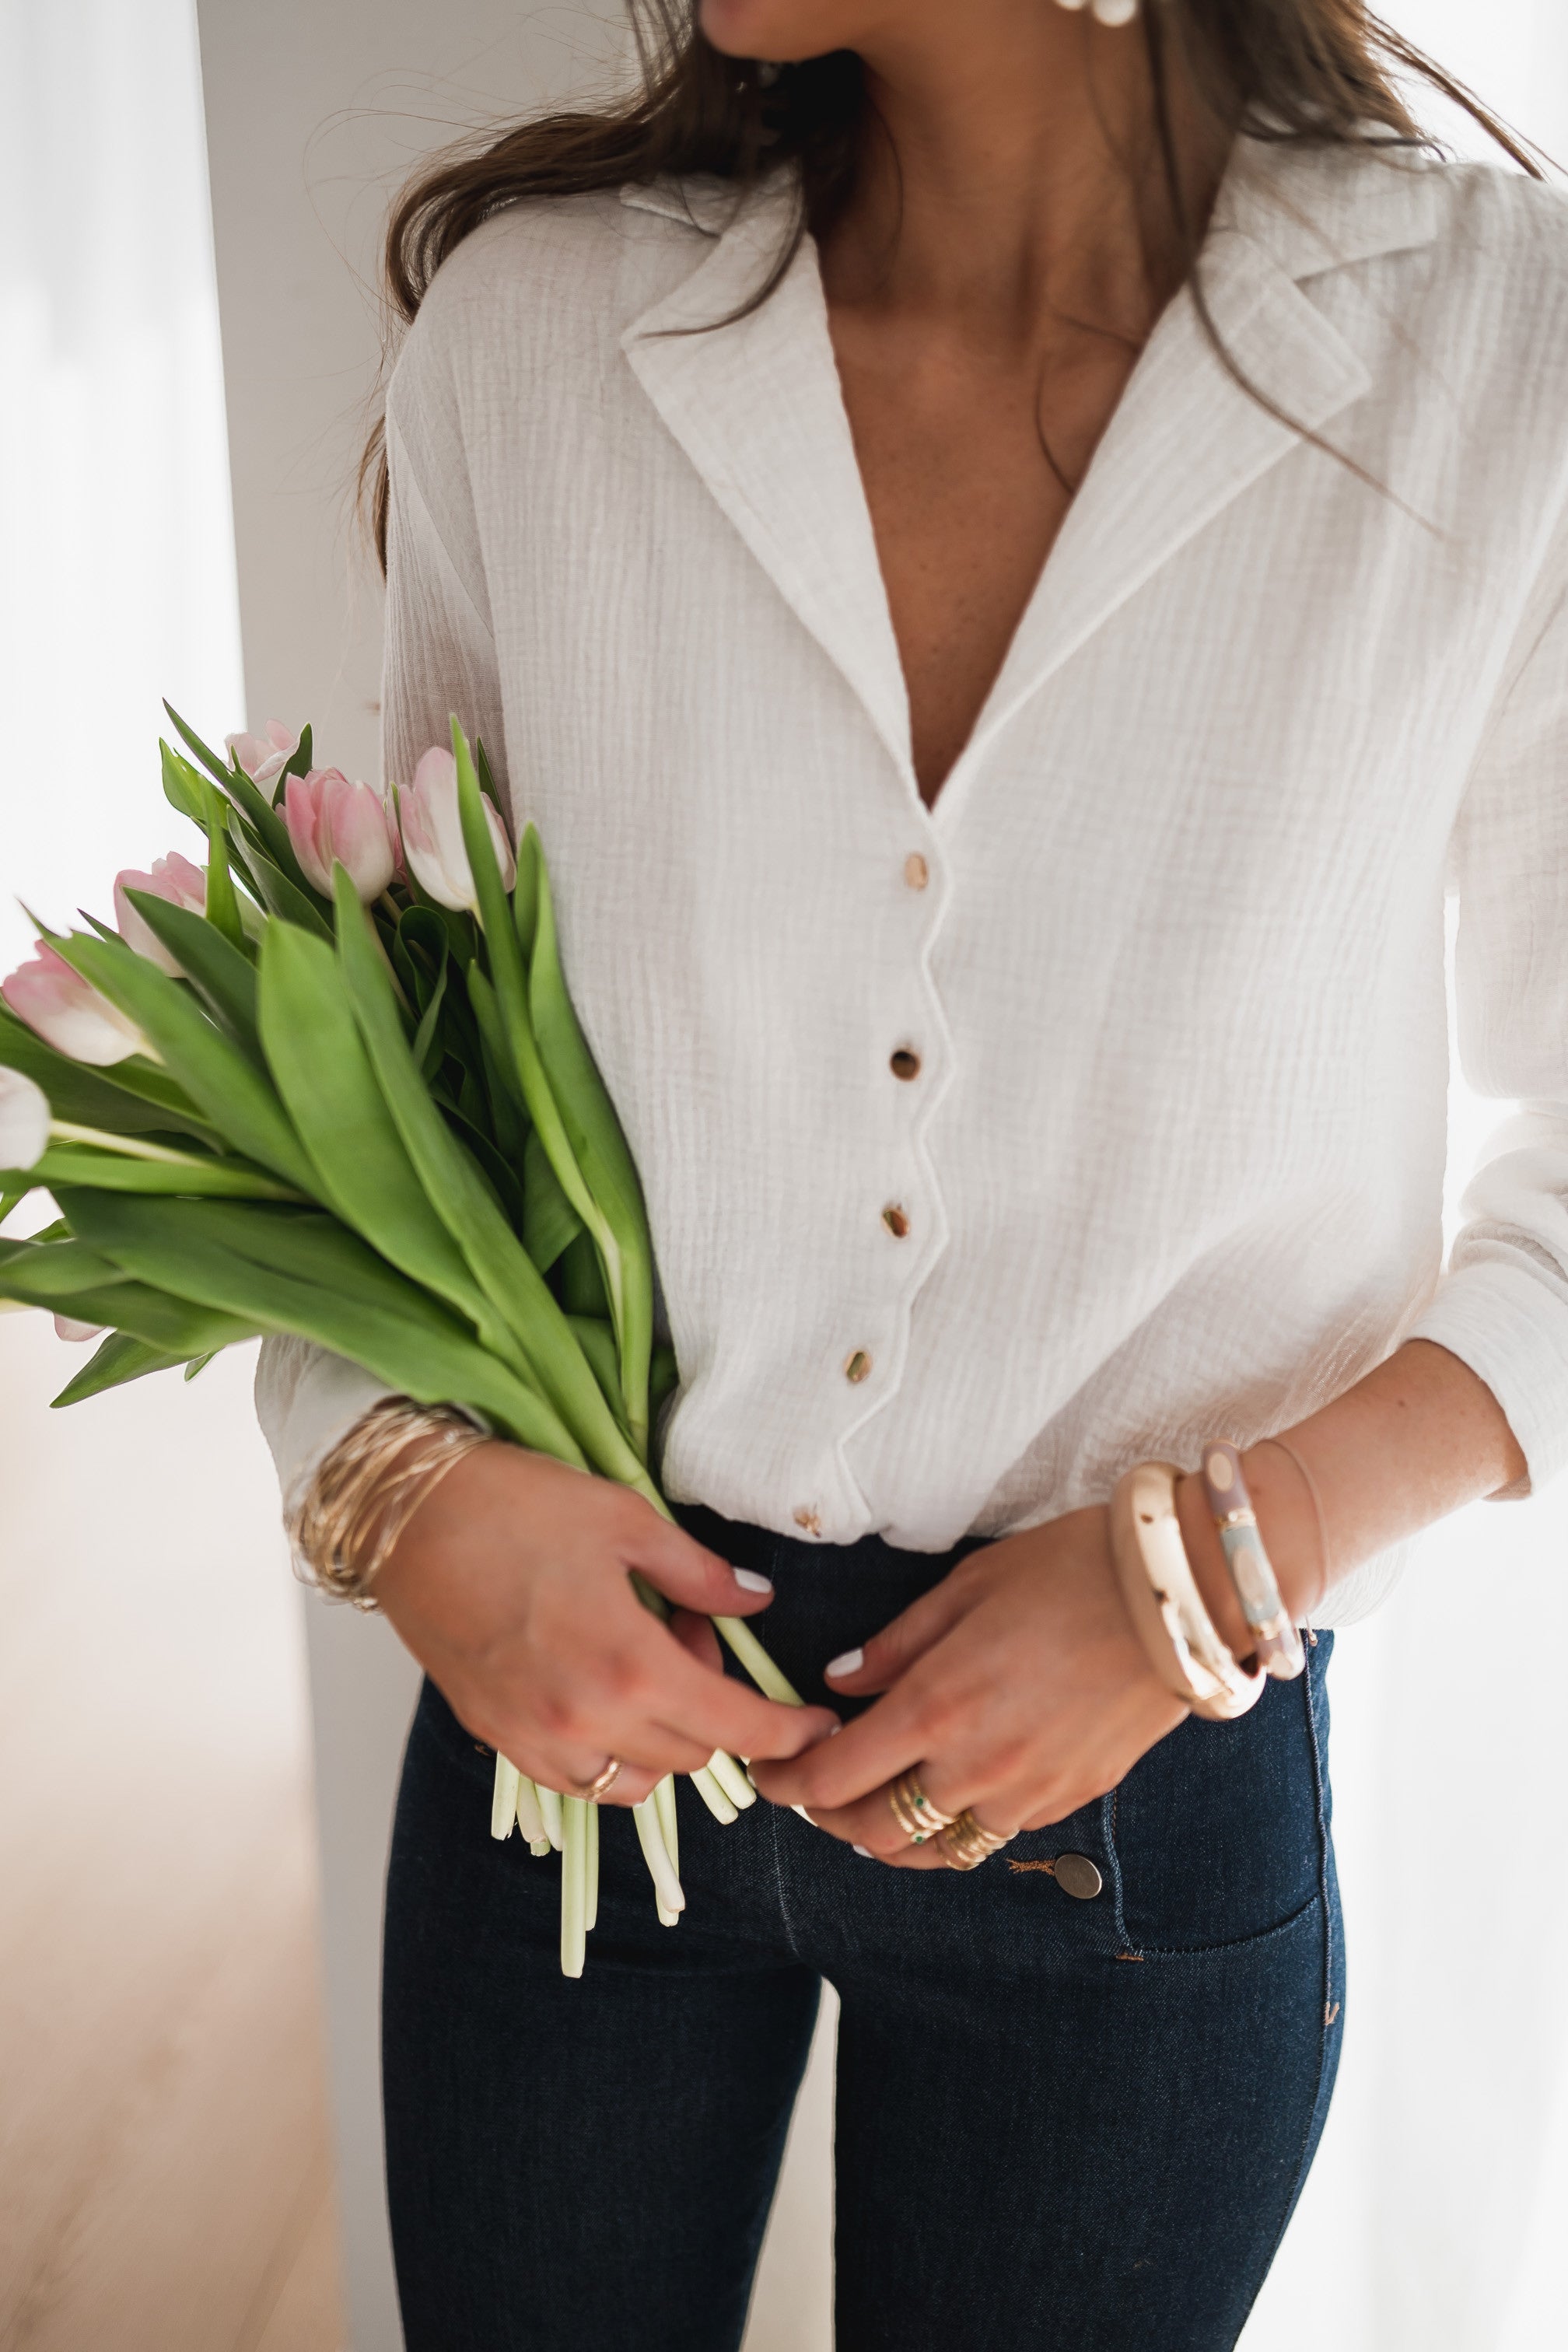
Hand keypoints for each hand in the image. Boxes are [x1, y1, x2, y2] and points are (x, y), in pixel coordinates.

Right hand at [372, 1443, 839, 1804]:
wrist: (405, 1517)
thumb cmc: (516, 1505)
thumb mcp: (626, 1520)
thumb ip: (700, 1574)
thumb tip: (755, 1601)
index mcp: (628, 1666)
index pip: (734, 1727)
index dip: (786, 1734)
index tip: (814, 1731)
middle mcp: (583, 1722)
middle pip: (690, 1756)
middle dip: (714, 1704)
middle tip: (689, 1629)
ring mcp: (534, 1739)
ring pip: (635, 1780)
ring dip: (662, 1737)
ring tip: (644, 1662)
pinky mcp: (496, 1736)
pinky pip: (577, 1780)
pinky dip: (609, 1754)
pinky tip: (601, 1690)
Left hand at [748, 1506, 1185, 1864]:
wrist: (1180, 1598)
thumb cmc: (1070, 1571)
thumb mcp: (966, 1586)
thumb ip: (897, 1644)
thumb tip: (842, 1681)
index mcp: (936, 1706)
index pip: (832, 1776)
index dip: (785, 1782)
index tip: (767, 1771)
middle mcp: (975, 1766)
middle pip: (872, 1830)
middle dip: (827, 1816)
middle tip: (812, 1788)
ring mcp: (1026, 1793)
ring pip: (931, 1851)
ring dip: (887, 1836)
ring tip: (870, 1804)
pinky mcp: (1068, 1800)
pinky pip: (989, 1837)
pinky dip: (951, 1830)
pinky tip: (944, 1796)